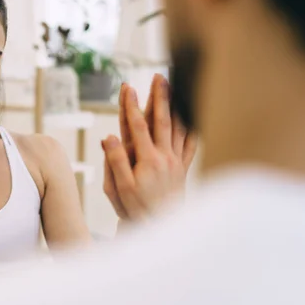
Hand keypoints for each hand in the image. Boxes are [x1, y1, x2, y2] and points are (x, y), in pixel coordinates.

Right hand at [102, 74, 196, 223]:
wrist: (162, 226)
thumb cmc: (137, 209)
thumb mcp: (119, 189)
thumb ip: (114, 161)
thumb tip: (109, 137)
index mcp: (146, 159)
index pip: (137, 126)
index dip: (131, 106)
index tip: (127, 87)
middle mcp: (163, 156)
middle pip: (162, 120)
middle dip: (159, 97)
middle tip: (159, 77)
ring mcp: (175, 161)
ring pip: (178, 127)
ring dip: (175, 106)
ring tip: (176, 88)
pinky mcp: (182, 169)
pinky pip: (191, 145)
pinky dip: (193, 129)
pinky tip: (195, 118)